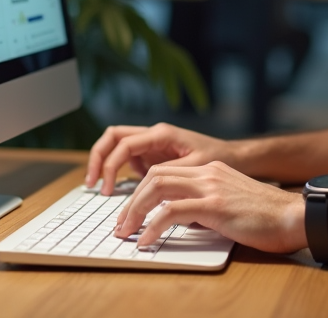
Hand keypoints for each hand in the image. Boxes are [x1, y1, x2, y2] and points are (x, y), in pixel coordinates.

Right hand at [85, 123, 235, 194]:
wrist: (235, 157)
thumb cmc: (219, 158)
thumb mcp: (196, 168)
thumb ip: (170, 174)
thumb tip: (148, 188)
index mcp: (162, 134)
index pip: (124, 144)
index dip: (111, 166)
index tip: (107, 190)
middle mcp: (153, 135)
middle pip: (113, 138)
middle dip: (98, 158)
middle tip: (92, 184)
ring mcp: (152, 144)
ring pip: (118, 147)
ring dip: (107, 166)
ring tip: (104, 191)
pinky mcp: (154, 155)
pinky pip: (129, 160)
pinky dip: (122, 173)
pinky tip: (126, 193)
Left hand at [112, 160, 306, 253]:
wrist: (295, 217)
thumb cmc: (267, 218)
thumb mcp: (229, 206)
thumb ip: (204, 207)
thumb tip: (181, 220)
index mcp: (211, 170)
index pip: (164, 172)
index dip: (141, 192)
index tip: (130, 214)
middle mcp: (208, 172)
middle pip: (154, 176)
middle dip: (131, 200)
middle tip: (120, 225)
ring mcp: (211, 186)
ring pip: (157, 187)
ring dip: (135, 210)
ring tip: (126, 232)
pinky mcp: (215, 206)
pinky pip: (172, 212)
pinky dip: (152, 226)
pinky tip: (146, 240)